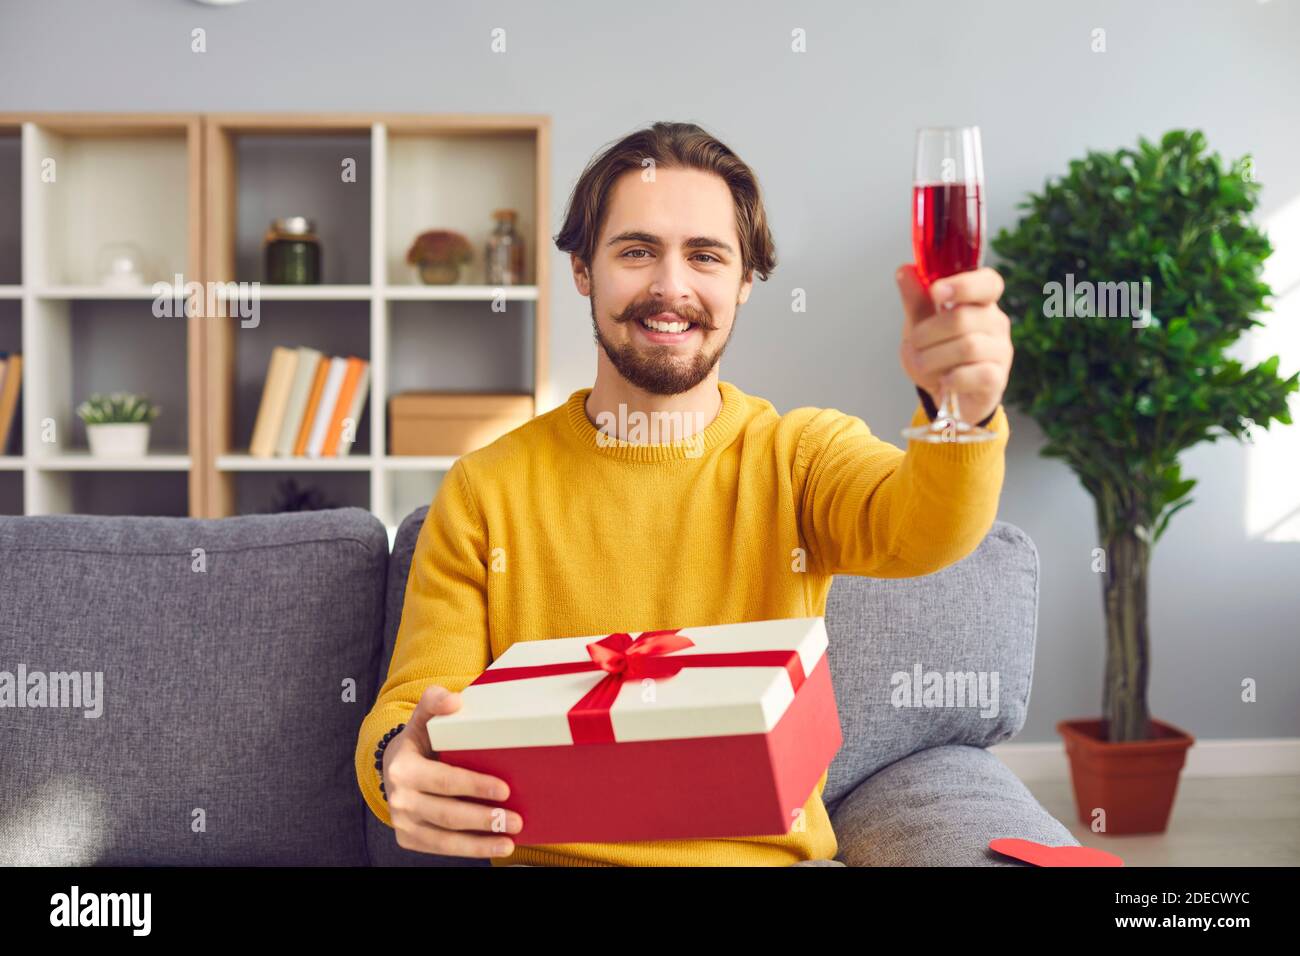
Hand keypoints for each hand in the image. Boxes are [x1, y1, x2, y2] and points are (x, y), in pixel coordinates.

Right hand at [382, 683, 522, 858]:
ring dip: (480, 844)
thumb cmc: (421, 740)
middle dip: (484, 819)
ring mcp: (403, 822)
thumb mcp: (424, 717)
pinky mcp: (408, 839)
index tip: (505, 790)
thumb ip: (435, 701)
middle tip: (516, 819)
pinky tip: (493, 847)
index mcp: (403, 767)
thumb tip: (453, 701)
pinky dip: (469, 850)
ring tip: (509, 842)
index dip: (475, 787)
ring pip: (444, 839)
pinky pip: (440, 848)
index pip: (444, 780)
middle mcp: (399, 798)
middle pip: (447, 814)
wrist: (395, 765)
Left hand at [896, 264, 1012, 425]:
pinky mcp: (997, 378)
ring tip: (923, 364)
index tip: (936, 291)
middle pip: (963, 318)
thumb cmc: (937, 356)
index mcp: (979, 303)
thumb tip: (905, 269)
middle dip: (928, 333)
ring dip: (934, 357)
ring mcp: (1000, 351)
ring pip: (968, 346)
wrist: (946, 399)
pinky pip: (976, 374)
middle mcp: (995, 323)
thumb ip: (915, 301)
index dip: (964, 284)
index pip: (988, 283)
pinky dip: (952, 378)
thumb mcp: (920, 327)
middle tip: (915, 344)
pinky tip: (944, 380)